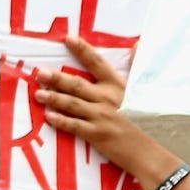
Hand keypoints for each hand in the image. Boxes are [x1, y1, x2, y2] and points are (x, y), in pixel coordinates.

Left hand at [34, 36, 181, 187]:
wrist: (151, 151)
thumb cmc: (147, 121)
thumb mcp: (144, 91)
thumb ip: (138, 66)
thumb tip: (137, 44)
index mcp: (118, 85)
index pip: (97, 62)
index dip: (82, 49)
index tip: (68, 38)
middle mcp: (108, 98)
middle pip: (77, 84)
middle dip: (57, 78)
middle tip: (40, 73)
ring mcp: (101, 116)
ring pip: (71, 104)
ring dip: (53, 98)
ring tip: (38, 93)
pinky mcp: (97, 134)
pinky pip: (74, 125)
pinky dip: (60, 120)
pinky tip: (48, 116)